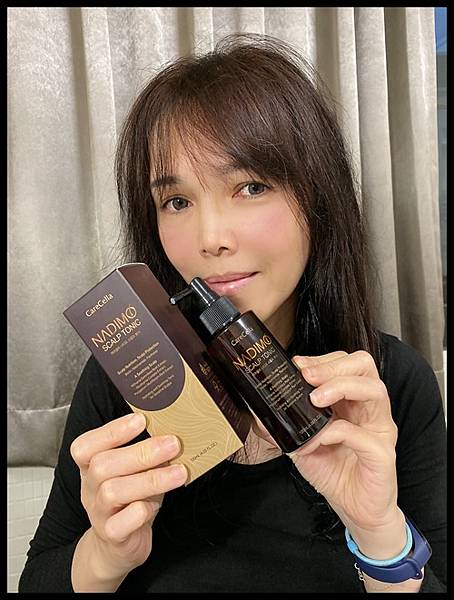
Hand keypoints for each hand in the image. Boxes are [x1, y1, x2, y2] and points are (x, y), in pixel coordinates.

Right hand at [70, 412, 186, 579]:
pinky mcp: (112, 536)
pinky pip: (120, 524)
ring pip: (112, 492)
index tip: (141, 419)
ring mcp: (98, 513)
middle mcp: (90, 489)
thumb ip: (146, 454)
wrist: (119, 545)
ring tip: (179, 472)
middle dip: (141, 452)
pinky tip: (155, 505)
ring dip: (150, 479)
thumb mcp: (135, 472)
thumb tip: (173, 433)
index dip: (112, 431)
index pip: (86, 446)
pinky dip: (139, 511)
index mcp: (91, 468)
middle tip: (173, 444)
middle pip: (102, 466)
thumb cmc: (131, 499)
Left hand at [289, 351, 405, 557]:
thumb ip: (286, 426)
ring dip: (340, 387)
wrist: (354, 510)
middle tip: (307, 376)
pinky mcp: (382, 454)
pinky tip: (320, 438)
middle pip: (364, 366)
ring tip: (315, 399)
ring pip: (374, 390)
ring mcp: (380, 429)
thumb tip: (259, 414)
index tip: (298, 365)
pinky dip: (338, 431)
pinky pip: (364, 435)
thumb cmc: (333, 471)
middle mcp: (369, 409)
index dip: (323, 359)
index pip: (346, 363)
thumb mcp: (303, 442)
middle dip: (333, 366)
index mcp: (353, 400)